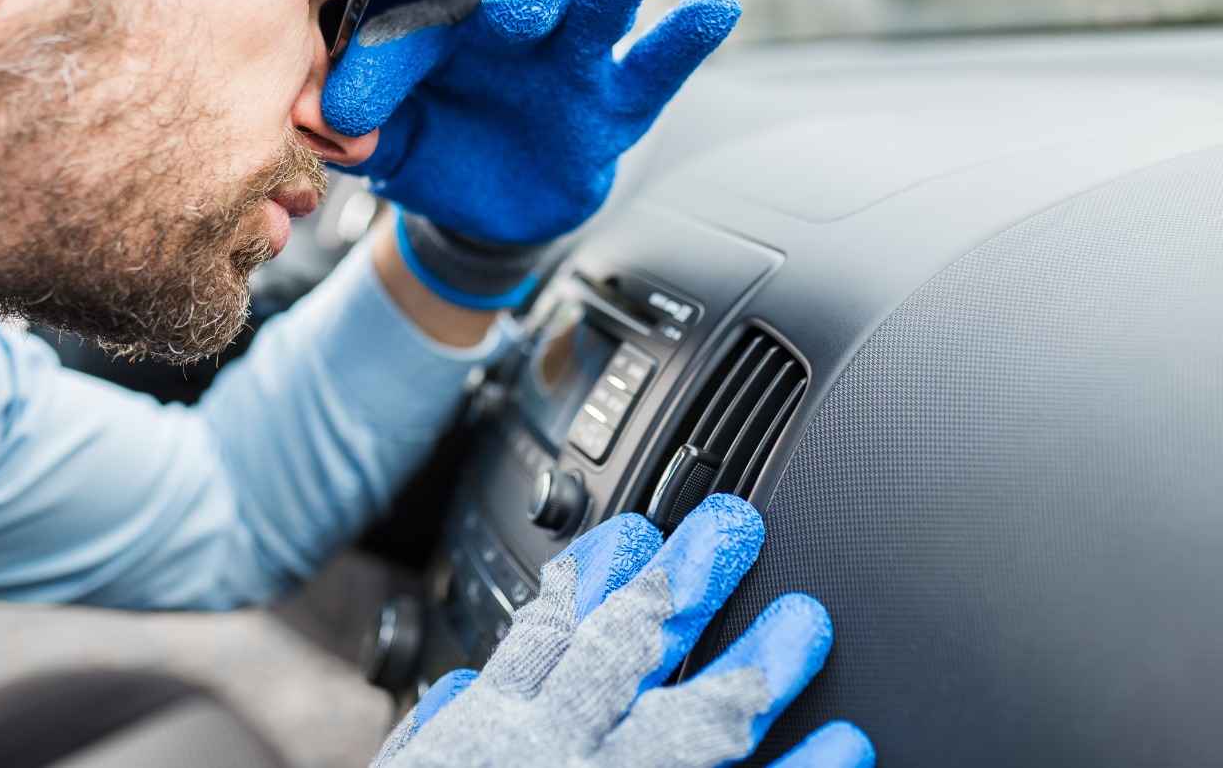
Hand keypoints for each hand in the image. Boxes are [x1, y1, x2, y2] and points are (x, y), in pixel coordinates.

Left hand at [323, 0, 740, 244]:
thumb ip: (366, 128)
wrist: (485, 206)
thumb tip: (331, 127)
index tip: (349, 115)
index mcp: (442, 30)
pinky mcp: (616, 103)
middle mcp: (511, 33)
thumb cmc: (435, 145)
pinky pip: (654, 70)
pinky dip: (684, 40)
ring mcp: (570, 62)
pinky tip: (717, 5)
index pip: (412, 35)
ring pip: (597, 13)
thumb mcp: (390, 144)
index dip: (381, 72)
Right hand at [370, 496, 873, 767]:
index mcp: (490, 740)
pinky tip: (846, 745)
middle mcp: (553, 758)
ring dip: (755, 666)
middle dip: (685, 584)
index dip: (596, 574)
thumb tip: (460, 689)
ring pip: (694, 721)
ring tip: (806, 623)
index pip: (548, 632)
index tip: (636, 531)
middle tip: (734, 530)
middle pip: (629, 652)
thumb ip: (429, 742)